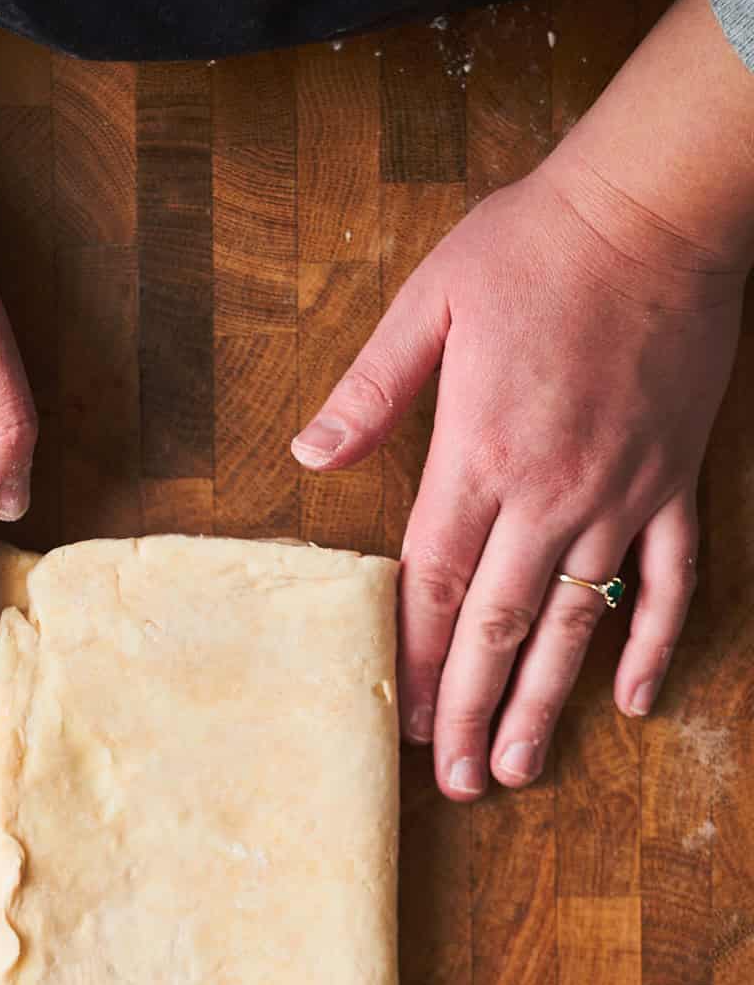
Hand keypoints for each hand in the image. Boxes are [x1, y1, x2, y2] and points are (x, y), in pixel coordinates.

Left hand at [294, 141, 743, 800]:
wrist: (658, 203)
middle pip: (500, 624)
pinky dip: (652, 642)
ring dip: (544, 702)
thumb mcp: (431, 300)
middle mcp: (552, 491)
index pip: (434, 581)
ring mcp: (621, 493)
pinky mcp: (673, 480)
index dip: (410, 656)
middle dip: (467, 708)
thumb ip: (372, 388)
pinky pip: (668, 578)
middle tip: (450, 781)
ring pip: (577, 621)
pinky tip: (630, 700)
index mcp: (480, 452)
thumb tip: (310, 454)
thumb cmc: (536, 243)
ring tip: (515, 769)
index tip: (394, 718)